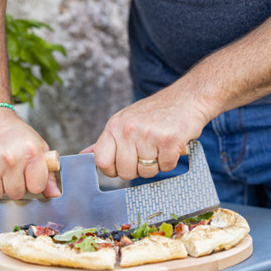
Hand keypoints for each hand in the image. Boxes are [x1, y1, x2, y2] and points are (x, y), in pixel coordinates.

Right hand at [0, 108, 59, 198]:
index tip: (28, 176)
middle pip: (16, 194)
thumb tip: (55, 194)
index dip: (32, 184)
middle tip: (10, 171)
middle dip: (14, 185)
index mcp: (30, 152)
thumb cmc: (13, 132)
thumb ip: (47, 172)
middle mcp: (10, 159)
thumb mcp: (37, 146)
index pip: (36, 188)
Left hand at [92, 87, 209, 179]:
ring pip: (146, 172)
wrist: (187, 98)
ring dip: (156, 165)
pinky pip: (166, 167)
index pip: (101, 161)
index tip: (122, 165)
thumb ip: (106, 141)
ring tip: (160, 147)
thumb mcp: (124, 121)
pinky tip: (171, 146)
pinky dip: (171, 161)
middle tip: (147, 154)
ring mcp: (148, 135)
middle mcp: (128, 130)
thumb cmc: (155, 112)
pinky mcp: (168, 141)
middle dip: (137, 169)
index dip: (111, 170)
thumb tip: (83, 155)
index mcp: (114, 126)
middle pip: (125, 173)